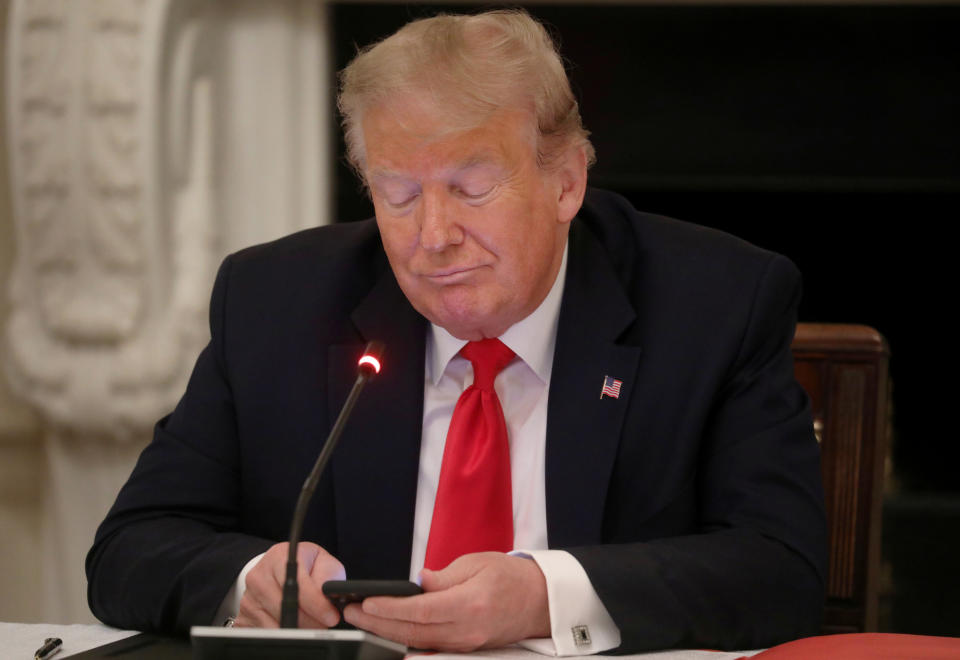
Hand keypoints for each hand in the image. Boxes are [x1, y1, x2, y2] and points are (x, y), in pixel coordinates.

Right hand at [235, 541, 344, 627]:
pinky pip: (265, 633)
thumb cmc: (304, 566)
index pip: (297, 585)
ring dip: (298, 631)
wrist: (278, 570)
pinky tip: (294, 628)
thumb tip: (330, 598)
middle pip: (285, 608)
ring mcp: (249, 598)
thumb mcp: (322, 562)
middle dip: (310, 622)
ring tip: (312, 626)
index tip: (330, 616)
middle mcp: (259, 576)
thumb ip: (328, 577)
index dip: (316, 604)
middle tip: (324, 626)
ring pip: (276, 625)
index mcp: (279, 557)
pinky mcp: (244, 617)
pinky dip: (283, 635)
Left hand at [343, 552, 549, 650]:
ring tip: (363, 620)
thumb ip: (444, 577)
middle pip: (413, 632)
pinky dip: (406, 639)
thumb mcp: (477, 563)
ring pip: (418, 643)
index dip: (388, 608)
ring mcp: (467, 644)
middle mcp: (467, 630)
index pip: (420, 610)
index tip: (365, 602)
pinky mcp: (466, 649)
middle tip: (352, 612)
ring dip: (387, 633)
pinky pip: (430, 646)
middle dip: (378, 623)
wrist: (540, 601)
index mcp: (470, 604)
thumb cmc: (511, 577)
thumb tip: (417, 583)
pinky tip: (388, 630)